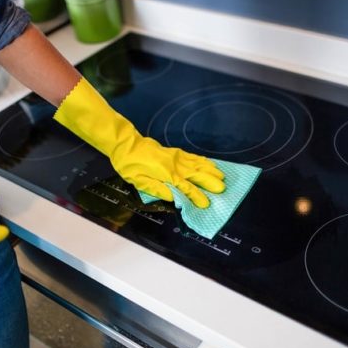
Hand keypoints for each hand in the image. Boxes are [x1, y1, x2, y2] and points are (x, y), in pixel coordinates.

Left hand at [53, 77, 225, 207]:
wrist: (125, 144)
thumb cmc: (129, 164)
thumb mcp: (138, 181)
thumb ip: (157, 189)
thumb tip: (173, 197)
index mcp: (166, 174)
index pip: (185, 188)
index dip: (197, 196)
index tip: (206, 203)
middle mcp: (174, 165)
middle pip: (196, 174)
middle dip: (210, 182)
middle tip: (222, 189)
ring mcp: (176, 157)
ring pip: (197, 164)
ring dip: (210, 170)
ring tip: (222, 176)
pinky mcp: (174, 152)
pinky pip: (192, 156)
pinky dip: (203, 160)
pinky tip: (209, 163)